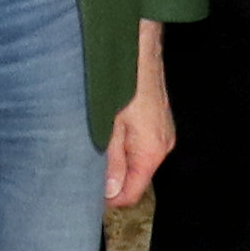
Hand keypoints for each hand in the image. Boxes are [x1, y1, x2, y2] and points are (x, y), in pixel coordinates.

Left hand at [101, 49, 175, 210]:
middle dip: (112, 179)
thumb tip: (111, 192)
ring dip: (117, 160)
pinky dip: (126, 146)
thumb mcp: (109, 126)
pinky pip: (142, 145)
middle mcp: (163, 147)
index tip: (88, 196)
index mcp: (151, 152)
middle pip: (136, 179)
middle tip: (85, 169)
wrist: (141, 50)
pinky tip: (109, 131)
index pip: (132, 193)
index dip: (110, 200)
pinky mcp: (160, 123)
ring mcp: (164, 134)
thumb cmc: (124, 85)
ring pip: (138, 161)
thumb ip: (111, 161)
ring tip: (94, 146)